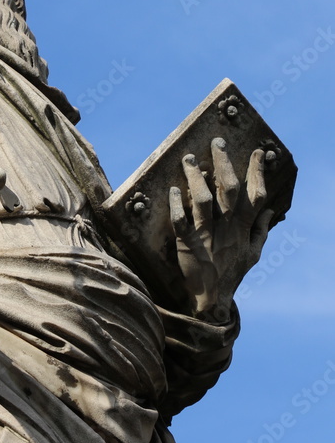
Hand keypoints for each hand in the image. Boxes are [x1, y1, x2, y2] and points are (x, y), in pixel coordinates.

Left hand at [169, 139, 273, 319]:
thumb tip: (269, 210)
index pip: (256, 195)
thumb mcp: (253, 254)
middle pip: (228, 190)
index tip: (257, 153)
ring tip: (189, 159)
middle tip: (217, 143)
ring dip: (196, 178)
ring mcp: (206, 236)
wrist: (212, 299)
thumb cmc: (232, 274)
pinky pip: (180, 222)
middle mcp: (227, 229)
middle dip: (224, 163)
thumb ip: (260, 231)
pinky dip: (176, 205)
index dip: (257, 173)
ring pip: (203, 201)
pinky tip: (174, 190)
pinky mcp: (187, 245)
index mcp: (244, 229)